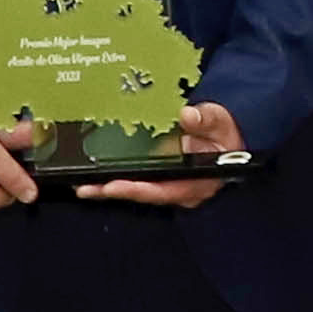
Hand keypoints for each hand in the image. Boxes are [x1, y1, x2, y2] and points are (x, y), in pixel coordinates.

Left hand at [88, 99, 243, 208]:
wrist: (230, 138)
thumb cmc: (225, 133)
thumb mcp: (219, 122)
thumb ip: (206, 120)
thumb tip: (187, 116)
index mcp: (195, 182)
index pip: (162, 190)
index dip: (136, 189)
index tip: (113, 186)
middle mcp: (179, 190)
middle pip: (142, 194)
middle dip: (112, 192)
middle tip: (85, 188)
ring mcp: (169, 186)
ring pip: (137, 191)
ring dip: (109, 189)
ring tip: (82, 185)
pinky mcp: (160, 178)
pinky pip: (137, 182)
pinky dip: (116, 179)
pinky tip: (96, 175)